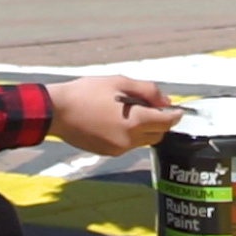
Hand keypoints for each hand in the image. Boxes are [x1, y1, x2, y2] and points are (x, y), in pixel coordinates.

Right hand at [47, 76, 182, 155]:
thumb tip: (166, 101)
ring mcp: (117, 149)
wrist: (57, 111)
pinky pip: (127, 144)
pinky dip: (130, 134)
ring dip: (145, 128)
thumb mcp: (119, 82)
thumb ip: (147, 90)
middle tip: (153, 107)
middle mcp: (129, 139)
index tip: (178, 109)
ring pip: (143, 141)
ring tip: (130, 111)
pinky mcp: (107, 152)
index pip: (166, 122)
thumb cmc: (86, 92)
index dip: (175, 115)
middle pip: (157, 134)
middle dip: (161, 122)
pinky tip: (116, 120)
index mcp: (134, 121)